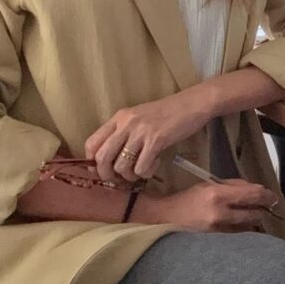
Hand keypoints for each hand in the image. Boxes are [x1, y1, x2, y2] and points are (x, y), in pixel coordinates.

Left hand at [85, 87, 209, 181]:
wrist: (192, 104)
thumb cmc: (167, 113)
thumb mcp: (139, 118)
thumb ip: (124, 133)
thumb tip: (109, 160)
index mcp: (119, 117)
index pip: (92, 142)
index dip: (93, 162)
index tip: (105, 170)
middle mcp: (126, 123)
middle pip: (102, 158)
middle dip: (108, 175)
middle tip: (121, 179)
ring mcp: (141, 131)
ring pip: (121, 166)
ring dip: (131, 175)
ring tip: (142, 170)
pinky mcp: (156, 140)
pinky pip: (141, 167)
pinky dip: (147, 172)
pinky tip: (155, 164)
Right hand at [141, 179, 279, 232]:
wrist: (166, 219)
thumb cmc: (188, 198)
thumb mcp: (209, 185)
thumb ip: (232, 186)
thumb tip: (254, 190)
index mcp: (217, 195)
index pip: (249, 195)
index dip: (264, 196)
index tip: (273, 197)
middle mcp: (219, 214)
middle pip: (251, 214)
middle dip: (262, 210)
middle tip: (269, 206)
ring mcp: (217, 231)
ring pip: (246, 226)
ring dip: (253, 220)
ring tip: (257, 214)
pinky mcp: (215, 242)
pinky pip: (236, 235)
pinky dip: (242, 229)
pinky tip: (244, 225)